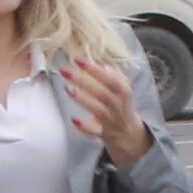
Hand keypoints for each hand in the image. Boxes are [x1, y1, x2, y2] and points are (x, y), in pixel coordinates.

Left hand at [61, 38, 145, 163]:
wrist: (128, 132)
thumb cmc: (119, 104)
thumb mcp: (121, 86)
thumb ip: (110, 73)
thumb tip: (94, 60)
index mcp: (123, 92)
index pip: (111, 79)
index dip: (95, 69)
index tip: (78, 60)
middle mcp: (118, 106)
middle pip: (103, 93)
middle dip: (83, 81)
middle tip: (65, 71)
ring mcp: (111, 120)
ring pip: (99, 110)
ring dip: (83, 99)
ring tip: (67, 88)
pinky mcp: (103, 133)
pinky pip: (95, 131)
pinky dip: (85, 126)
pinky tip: (74, 119)